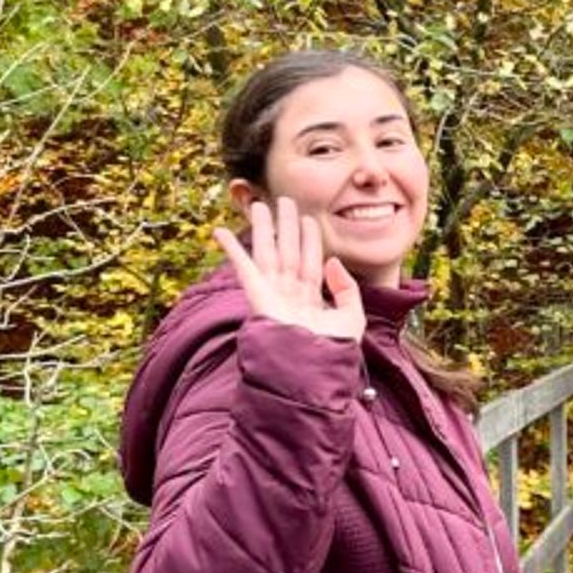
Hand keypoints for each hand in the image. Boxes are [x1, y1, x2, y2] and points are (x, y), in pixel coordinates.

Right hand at [214, 195, 365, 340]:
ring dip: (262, 228)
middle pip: (287, 251)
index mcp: (310, 301)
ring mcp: (271, 294)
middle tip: (284, 201)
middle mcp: (289, 295)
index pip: (310, 262)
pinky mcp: (256, 295)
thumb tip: (332, 260)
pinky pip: (242, 267)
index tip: (309, 219)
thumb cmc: (330, 352)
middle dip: (285, 226)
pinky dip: (231, 249)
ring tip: (259, 204)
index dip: (310, 239)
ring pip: (267, 252)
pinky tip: (221, 231)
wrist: (309, 371)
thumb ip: (347, 289)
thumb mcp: (351, 318)